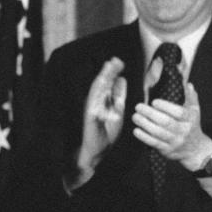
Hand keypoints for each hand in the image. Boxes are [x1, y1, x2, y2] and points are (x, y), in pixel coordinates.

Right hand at [68, 58, 126, 189]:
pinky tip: (103, 86)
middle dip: (108, 71)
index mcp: (103, 100)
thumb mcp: (117, 111)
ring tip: (109, 68)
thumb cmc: (106, 132)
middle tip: (115, 60)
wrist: (98, 151)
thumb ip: (119, 96)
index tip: (119, 61)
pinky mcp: (89, 117)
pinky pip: (94, 103)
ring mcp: (91, 109)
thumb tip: (121, 79)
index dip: (113, 72)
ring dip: (103, 79)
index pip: (108, 83)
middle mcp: (96, 102)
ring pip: (96, 91)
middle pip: (102, 84)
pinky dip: (98, 95)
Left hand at [131, 83, 211, 170]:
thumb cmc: (191, 125)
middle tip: (138, 106)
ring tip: (135, 116)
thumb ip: (190, 97)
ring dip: (144, 124)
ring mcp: (175, 141)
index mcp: (190, 119)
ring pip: (158, 133)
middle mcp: (183, 131)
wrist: (195, 150)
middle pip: (166, 122)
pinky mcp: (167, 150)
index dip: (165, 107)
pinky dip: (144, 137)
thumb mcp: (195, 111)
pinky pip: (154, 143)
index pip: (179, 113)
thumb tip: (188, 84)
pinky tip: (136, 130)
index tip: (153, 102)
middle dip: (150, 114)